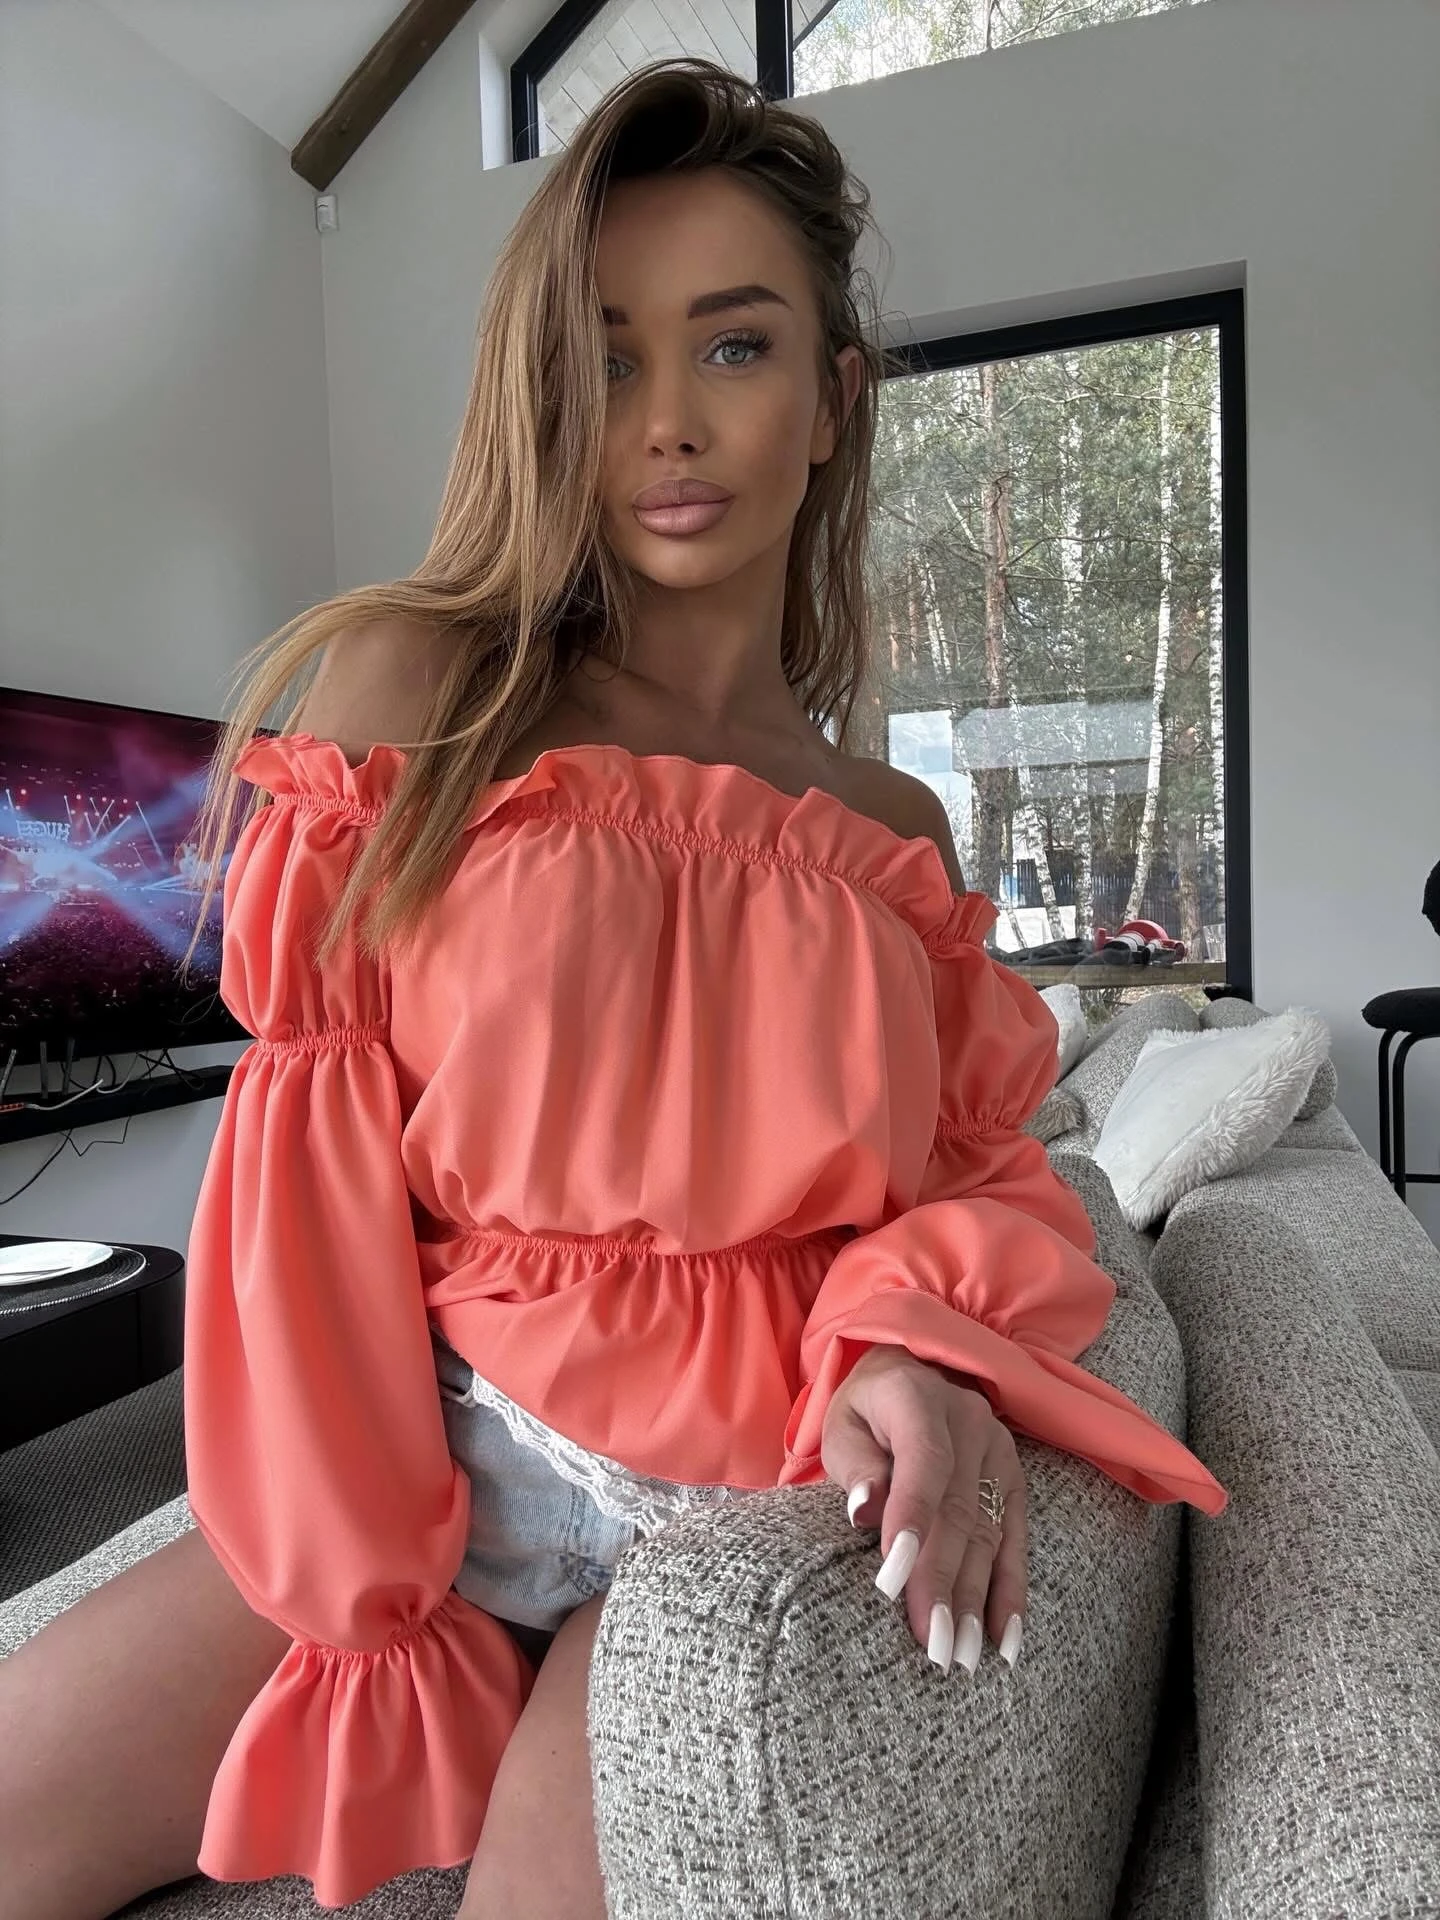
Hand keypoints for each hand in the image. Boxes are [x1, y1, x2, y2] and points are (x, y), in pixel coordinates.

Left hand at [820, 1346, 1026, 1675]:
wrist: (909, 1375)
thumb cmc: (864, 1412)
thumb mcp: (842, 1427)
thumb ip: (856, 1467)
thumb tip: (864, 1511)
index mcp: (918, 1397)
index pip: (924, 1464)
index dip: (911, 1523)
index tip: (892, 1585)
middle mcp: (969, 1420)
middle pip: (958, 1511)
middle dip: (944, 1583)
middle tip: (932, 1645)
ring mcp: (999, 1450)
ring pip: (988, 1533)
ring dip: (977, 1600)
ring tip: (963, 1657)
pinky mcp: (1014, 1479)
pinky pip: (1015, 1539)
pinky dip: (1011, 1593)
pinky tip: (1007, 1640)